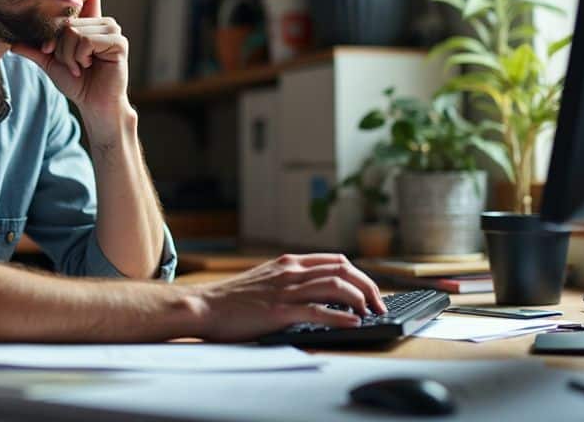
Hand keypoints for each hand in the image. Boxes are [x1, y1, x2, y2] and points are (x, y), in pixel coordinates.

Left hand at [11, 0, 128, 123]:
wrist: (93, 104)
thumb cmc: (76, 82)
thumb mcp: (50, 62)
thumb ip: (34, 48)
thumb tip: (11, 41)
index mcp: (87, 22)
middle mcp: (101, 21)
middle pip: (66, 22)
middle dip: (60, 48)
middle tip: (71, 64)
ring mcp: (111, 29)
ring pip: (74, 32)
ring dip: (69, 55)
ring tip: (80, 66)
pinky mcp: (117, 41)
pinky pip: (85, 40)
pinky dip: (79, 57)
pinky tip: (88, 67)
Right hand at [188, 253, 385, 341]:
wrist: (205, 306)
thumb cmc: (233, 298)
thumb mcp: (266, 279)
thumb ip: (290, 279)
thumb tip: (316, 290)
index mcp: (289, 262)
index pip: (336, 260)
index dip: (359, 275)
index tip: (370, 290)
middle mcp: (291, 271)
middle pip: (343, 269)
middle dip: (368, 286)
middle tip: (379, 304)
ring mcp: (286, 290)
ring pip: (336, 286)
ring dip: (360, 299)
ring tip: (371, 314)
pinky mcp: (280, 311)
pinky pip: (318, 311)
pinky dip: (340, 317)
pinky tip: (354, 323)